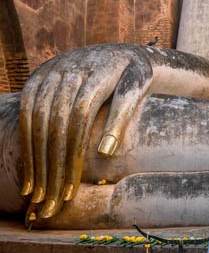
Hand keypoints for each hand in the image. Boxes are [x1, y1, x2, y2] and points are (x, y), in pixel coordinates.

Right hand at [20, 44, 156, 220]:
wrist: (122, 52)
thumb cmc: (135, 76)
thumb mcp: (138, 89)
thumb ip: (121, 117)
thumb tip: (104, 152)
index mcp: (96, 73)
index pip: (79, 118)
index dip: (73, 154)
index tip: (71, 190)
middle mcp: (67, 70)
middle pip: (54, 123)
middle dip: (51, 165)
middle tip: (51, 201)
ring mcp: (49, 73)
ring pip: (36, 121)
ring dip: (34, 159)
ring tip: (36, 193)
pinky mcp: (37, 78)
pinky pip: (26, 113)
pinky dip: (26, 144)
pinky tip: (29, 171)